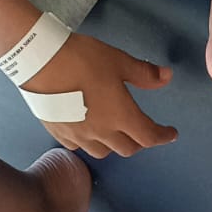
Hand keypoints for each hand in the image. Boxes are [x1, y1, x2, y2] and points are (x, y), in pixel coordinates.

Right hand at [23, 32, 177, 159]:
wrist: (41, 62)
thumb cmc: (83, 59)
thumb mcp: (119, 61)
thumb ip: (144, 73)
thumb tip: (167, 77)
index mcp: (121, 116)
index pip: (148, 136)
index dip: (163, 136)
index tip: (170, 134)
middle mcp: (101, 132)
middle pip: (128, 148)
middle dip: (140, 141)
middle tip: (144, 130)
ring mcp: (78, 136)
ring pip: (104, 151)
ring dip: (116, 144)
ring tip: (117, 131)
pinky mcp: (59, 133)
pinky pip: (80, 147)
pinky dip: (90, 142)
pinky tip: (89, 129)